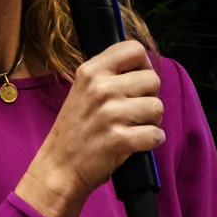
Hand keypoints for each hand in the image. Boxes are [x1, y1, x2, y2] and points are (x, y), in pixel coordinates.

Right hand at [15, 40, 163, 216]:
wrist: (58, 167)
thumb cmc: (77, 129)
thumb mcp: (83, 90)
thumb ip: (109, 74)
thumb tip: (144, 63)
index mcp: (91, 71)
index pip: (134, 49)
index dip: (143, 65)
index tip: (136, 81)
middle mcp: (100, 88)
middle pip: (153, 79)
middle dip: (149, 97)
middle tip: (132, 112)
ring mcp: (109, 113)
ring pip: (158, 108)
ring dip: (151, 121)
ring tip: (131, 128)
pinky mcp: (119, 139)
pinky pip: (156, 134)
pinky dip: (151, 141)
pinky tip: (135, 144)